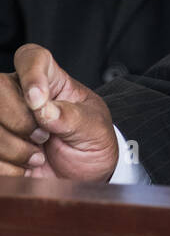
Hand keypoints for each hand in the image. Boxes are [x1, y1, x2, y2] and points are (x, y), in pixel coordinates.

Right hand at [0, 44, 118, 182]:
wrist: (84, 178)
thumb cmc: (91, 142)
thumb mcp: (94, 128)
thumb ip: (72, 117)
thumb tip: (45, 109)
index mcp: (50, 80)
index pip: (31, 57)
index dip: (30, 74)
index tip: (37, 99)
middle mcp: (20, 95)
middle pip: (0, 87)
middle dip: (20, 119)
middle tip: (43, 136)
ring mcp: (6, 121)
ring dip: (14, 149)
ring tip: (38, 156)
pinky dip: (8, 169)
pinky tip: (24, 169)